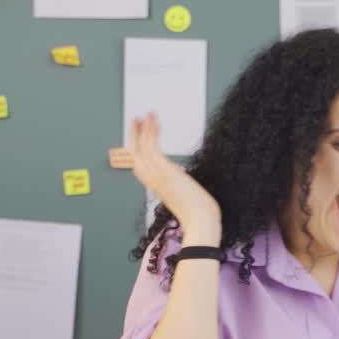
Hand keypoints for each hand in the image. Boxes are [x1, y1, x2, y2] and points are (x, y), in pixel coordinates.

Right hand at [129, 112, 221, 241]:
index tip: (143, 135)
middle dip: (136, 135)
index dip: (139, 148)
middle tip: (138, 118)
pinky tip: (155, 122)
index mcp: (157, 186)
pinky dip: (151, 132)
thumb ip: (181, 186)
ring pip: (142, 148)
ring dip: (144, 129)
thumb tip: (185, 180)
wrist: (201, 223)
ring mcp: (157, 176)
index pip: (141, 164)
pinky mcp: (165, 171)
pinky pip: (152, 147)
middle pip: (136, 154)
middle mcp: (153, 181)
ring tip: (147, 114)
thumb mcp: (186, 196)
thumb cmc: (199, 213)